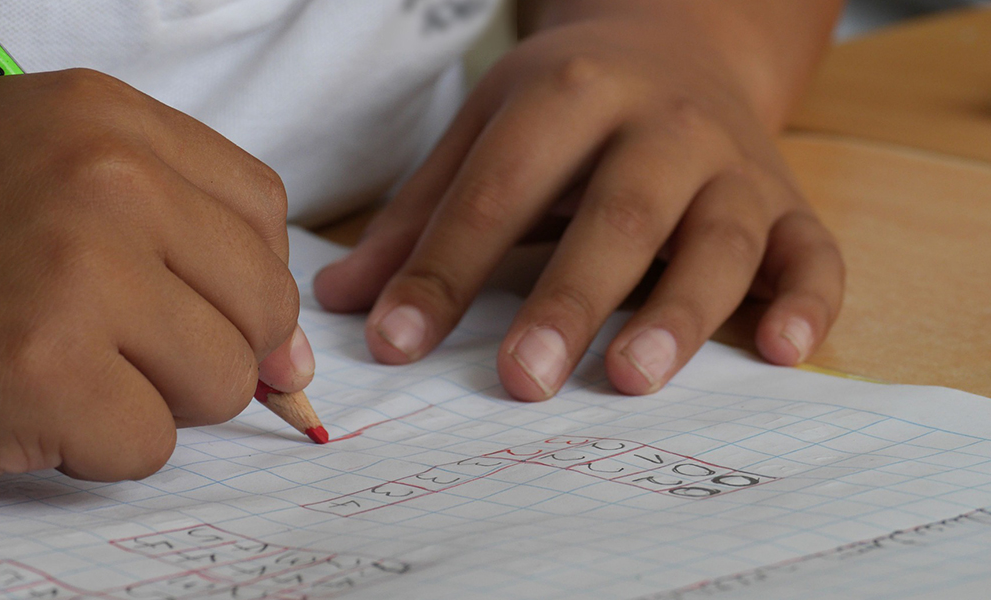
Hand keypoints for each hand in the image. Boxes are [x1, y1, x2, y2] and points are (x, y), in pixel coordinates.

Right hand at [0, 69, 312, 495]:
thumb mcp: (45, 187)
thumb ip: (182, 245)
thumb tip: (295, 357)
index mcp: (102, 117)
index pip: (261, 210)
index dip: (244, 278)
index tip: (204, 310)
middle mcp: (101, 176)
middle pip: (261, 300)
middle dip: (208, 349)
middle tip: (117, 350)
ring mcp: (76, 271)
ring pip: (223, 380)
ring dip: (154, 400)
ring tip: (65, 371)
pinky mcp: (45, 372)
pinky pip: (151, 445)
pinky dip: (97, 449)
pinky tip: (27, 408)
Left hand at [314, 18, 842, 399]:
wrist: (681, 43)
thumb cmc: (568, 106)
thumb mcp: (486, 132)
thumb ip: (420, 217)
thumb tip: (341, 303)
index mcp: (569, 95)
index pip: (498, 191)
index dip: (444, 270)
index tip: (395, 346)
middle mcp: (661, 125)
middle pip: (618, 214)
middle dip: (569, 299)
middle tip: (522, 381)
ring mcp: (734, 164)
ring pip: (719, 239)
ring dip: (680, 311)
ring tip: (631, 378)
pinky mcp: (788, 202)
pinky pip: (814, 252)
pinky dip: (808, 301)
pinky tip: (783, 352)